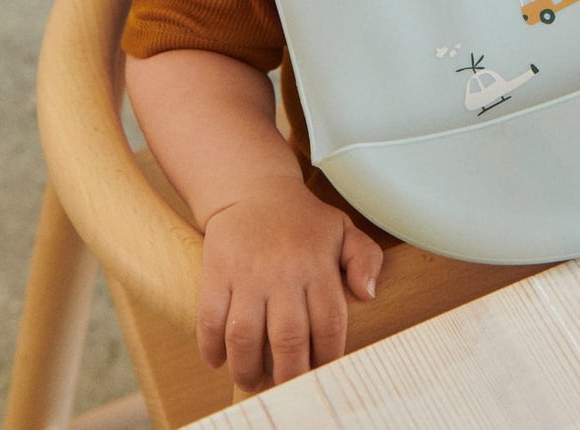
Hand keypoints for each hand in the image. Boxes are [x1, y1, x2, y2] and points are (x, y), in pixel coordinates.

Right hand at [196, 184, 382, 393]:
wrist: (252, 191)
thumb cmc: (303, 219)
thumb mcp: (345, 231)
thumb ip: (366, 260)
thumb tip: (369, 295)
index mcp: (318, 267)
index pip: (329, 322)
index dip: (327, 355)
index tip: (324, 373)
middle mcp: (283, 275)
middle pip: (287, 336)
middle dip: (289, 373)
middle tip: (288, 389)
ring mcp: (247, 276)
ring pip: (244, 334)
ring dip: (247, 367)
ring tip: (253, 382)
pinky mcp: (215, 275)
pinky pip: (209, 319)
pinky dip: (211, 346)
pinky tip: (218, 362)